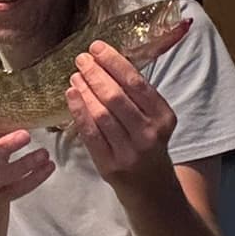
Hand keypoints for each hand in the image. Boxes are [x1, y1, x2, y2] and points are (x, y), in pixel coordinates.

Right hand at [0, 113, 54, 204]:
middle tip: (26, 135)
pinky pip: (16, 190)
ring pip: (0, 176)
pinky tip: (49, 166)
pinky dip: (34, 179)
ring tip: (44, 154)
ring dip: (23, 164)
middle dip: (4, 146)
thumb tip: (26, 98)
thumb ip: (1, 123)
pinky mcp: (1, 195)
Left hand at [65, 42, 177, 183]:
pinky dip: (79, 112)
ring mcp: (129, 152)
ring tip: (76, 75)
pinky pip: (91, 134)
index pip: (136, 83)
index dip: (114, 62)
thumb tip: (107, 60)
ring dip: (85, 90)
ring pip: (102, 114)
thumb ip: (137, 95)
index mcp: (163, 117)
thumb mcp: (154, 118)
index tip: (97, 47)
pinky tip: (71, 95)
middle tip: (81, 58)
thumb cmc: (148, 143)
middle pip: (116, 97)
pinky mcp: (110, 165)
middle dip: (96, 73)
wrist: (151, 187)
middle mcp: (149, 134)